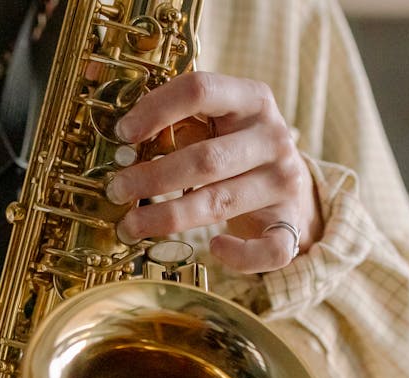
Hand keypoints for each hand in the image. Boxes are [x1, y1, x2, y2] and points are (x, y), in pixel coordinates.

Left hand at [106, 71, 323, 273]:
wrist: (289, 183)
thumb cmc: (236, 148)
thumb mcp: (217, 121)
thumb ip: (182, 121)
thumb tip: (123, 136)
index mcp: (253, 98)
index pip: (202, 90)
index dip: (157, 110)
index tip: (123, 133)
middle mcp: (274, 137)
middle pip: (206, 159)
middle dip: (153, 177)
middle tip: (116, 190)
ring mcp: (284, 181)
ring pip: (222, 203)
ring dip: (168, 217)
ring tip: (131, 225)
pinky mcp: (291, 222)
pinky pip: (268, 249)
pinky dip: (240, 256)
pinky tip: (215, 248)